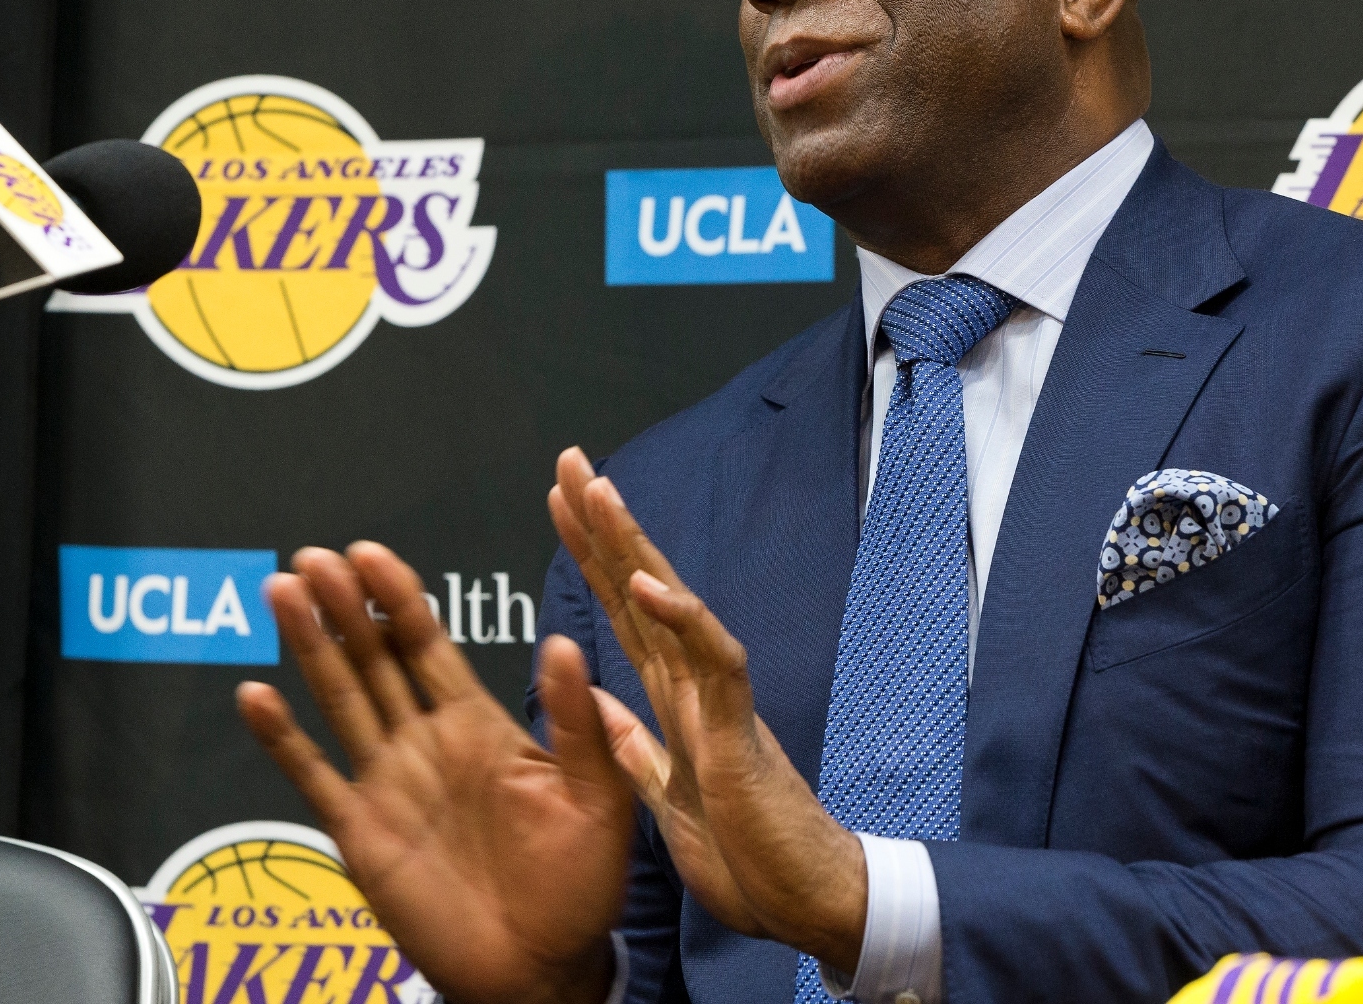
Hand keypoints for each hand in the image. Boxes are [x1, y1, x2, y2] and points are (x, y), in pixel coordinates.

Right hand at [236, 542, 630, 1003]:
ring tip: (282, 592)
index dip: (398, 599)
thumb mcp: (597, 794)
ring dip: (311, 647)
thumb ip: (577, 722)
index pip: (429, 645)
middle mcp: (426, 743)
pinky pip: (315, 777)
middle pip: (375, 660)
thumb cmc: (581, 882)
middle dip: (344, 607)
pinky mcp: (362, 832)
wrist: (545, 967)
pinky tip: (255, 694)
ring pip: (341, 700)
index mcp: (480, 724)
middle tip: (313, 557)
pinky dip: (282, 738)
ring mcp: (389, 784)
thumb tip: (562, 641)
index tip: (370, 554)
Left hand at [547, 449, 868, 975]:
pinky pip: (714, 664)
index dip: (592, 557)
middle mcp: (694, 687)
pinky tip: (648, 583)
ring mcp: (719, 703)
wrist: (804, 903)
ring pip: (674, 607)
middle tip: (570, 459)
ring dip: (635, 549)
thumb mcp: (666, 800)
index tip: (559, 502)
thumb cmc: (746, 856)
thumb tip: (594, 698)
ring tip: (598, 491)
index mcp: (674, 702)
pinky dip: (683, 621)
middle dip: (604, 525)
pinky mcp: (740, 732)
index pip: (624, 613)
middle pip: (640, 590)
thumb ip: (635, 747)